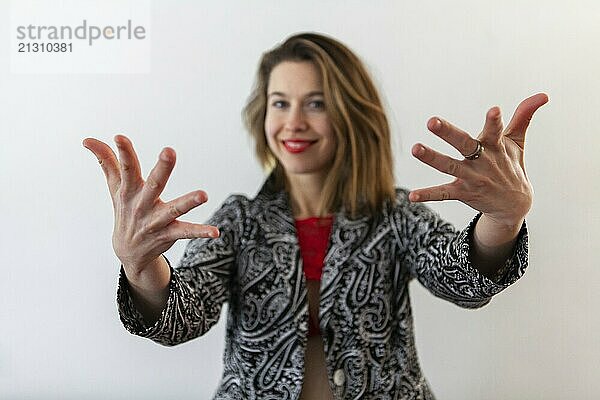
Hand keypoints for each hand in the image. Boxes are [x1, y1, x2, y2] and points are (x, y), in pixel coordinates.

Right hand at [83, 135, 219, 274]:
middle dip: (161, 168)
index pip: (126, 169)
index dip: (123, 153)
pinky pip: (186, 232)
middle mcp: (142, 205)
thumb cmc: (124, 210)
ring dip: (188, 202)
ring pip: (173, 210)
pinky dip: (200, 232)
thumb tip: (87, 140)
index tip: (120, 137)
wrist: (127, 251)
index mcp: (129, 191)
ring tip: (204, 195)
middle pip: (153, 184)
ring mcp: (156, 221)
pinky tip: (215, 232)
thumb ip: (106, 161)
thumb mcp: (114, 187)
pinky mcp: (169, 234)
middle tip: (169, 151)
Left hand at [409, 93, 547, 226]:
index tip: (494, 110)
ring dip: (432, 158)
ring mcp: (472, 178)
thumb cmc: (512, 165)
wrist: (515, 204)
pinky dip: (428, 194)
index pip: (496, 131)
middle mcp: (483, 161)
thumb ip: (524, 116)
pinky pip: (443, 193)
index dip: (495, 121)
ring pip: (450, 166)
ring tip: (414, 149)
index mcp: (495, 146)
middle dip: (448, 133)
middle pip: (465, 145)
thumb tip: (544, 94)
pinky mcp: (463, 193)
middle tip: (431, 121)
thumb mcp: (517, 141)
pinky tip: (411, 195)